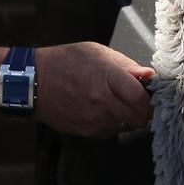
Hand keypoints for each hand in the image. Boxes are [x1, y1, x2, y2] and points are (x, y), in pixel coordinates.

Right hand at [35, 42, 153, 137]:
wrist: (33, 83)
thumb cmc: (65, 62)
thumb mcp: (98, 53)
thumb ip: (126, 66)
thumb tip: (149, 74)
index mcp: (107, 77)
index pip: (140, 98)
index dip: (150, 98)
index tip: (150, 94)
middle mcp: (101, 101)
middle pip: (139, 117)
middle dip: (143, 111)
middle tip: (139, 102)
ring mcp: (94, 118)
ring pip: (127, 126)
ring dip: (128, 117)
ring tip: (116, 102)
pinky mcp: (87, 131)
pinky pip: (111, 131)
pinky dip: (113, 123)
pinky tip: (103, 109)